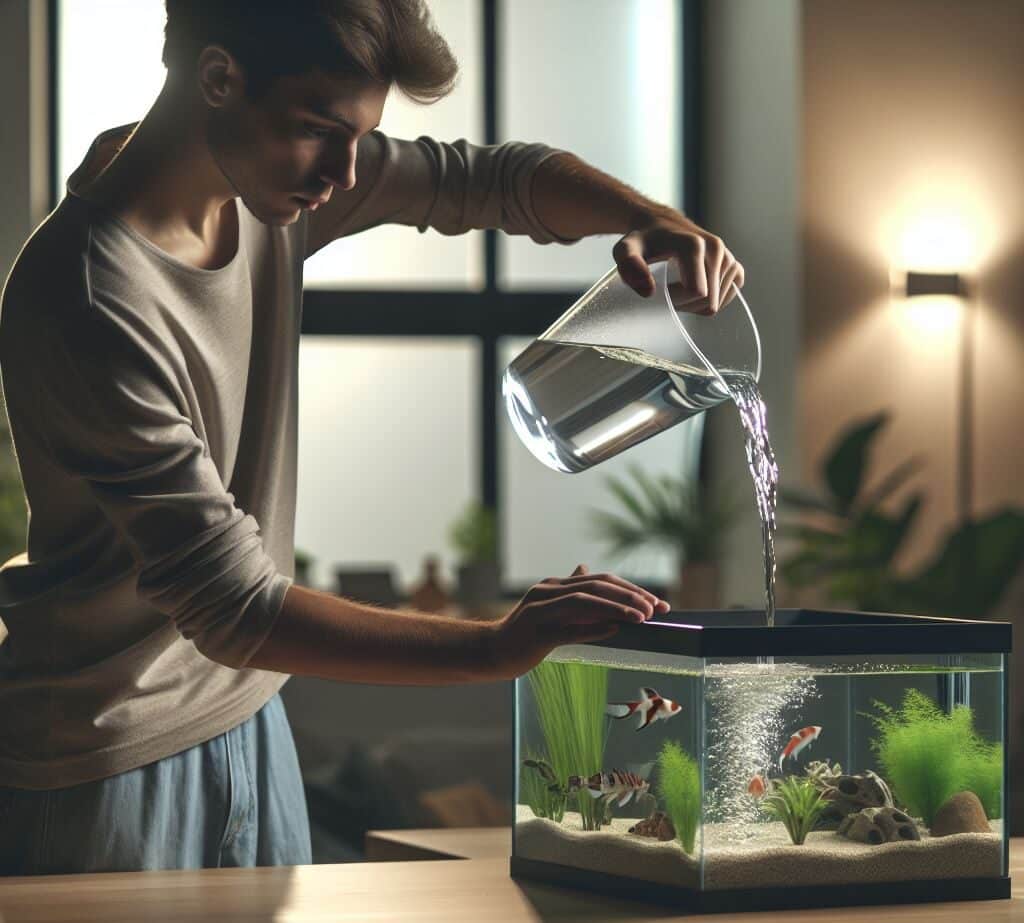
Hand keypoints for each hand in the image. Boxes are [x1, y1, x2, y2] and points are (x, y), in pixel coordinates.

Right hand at [487, 564, 669, 680]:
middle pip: (596, 586)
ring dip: (616, 607)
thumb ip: (568, 589)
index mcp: (554, 584)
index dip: (631, 589)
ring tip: (641, 618)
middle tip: (656, 609)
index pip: (601, 580)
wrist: (491, 650)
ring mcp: (541, 611)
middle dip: (630, 596)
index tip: (657, 603)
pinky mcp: (537, 634)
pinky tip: (615, 630)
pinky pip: (569, 629)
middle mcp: (548, 591)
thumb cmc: (524, 632)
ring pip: (585, 602)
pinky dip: (594, 628)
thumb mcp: (547, 605)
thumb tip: (585, 568)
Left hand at [613, 214, 744, 315]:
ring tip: (678, 287)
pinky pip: (727, 296)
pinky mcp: (734, 266)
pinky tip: (695, 288)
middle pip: (708, 300)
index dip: (676, 300)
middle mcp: (716, 248)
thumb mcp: (625, 249)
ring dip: (695, 303)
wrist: (660, 226)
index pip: (696, 292)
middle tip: (667, 291)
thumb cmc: (643, 241)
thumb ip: (628, 265)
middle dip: (685, 305)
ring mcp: (728, 257)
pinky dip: (710, 300)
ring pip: (717, 302)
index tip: (658, 292)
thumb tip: (649, 291)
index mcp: (694, 245)